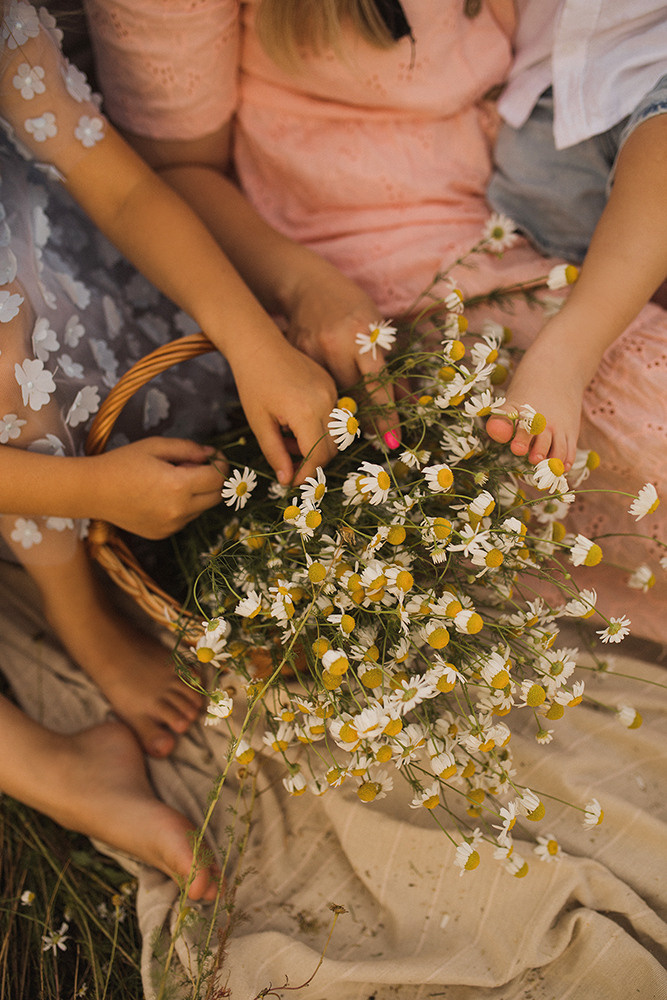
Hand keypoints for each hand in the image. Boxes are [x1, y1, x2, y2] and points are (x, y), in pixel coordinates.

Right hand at [89, 438, 227, 537]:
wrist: (92, 491)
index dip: (222, 464)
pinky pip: (185, 519)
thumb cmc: (122, 463)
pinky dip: (183, 507)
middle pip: (216, 497)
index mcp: (179, 486)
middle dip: (214, 480)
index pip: (218, 478)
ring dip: (198, 494)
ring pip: (201, 509)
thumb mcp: (156, 446)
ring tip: (173, 480)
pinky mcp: (163, 534)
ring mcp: (171, 525)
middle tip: (197, 466)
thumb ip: (188, 448)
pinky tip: (162, 495)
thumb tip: (212, 454)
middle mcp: (179, 510)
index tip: (216, 457)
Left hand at [231, 335, 338, 485]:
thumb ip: (276, 454)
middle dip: (312, 461)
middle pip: (331, 448)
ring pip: (334, 434)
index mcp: (306, 412)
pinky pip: (333, 417)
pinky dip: (318, 428)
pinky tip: (293, 422)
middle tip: (287, 461)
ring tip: (287, 439)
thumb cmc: (253, 383)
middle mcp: (326, 401)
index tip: (292, 481)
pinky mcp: (332, 385)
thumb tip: (287, 480)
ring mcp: (332, 392)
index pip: (318, 456)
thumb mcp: (260, 424)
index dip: (307, 473)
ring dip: (315, 445)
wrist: (259, 345)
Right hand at [283, 258, 399, 444]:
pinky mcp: (295, 354)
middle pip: (353, 394)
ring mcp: (312, 349)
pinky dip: (319, 393)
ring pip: (330, 394)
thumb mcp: (376, 329)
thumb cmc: (350, 307)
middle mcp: (337, 343)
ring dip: (340, 407)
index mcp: (363, 334)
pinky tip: (320, 395)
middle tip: (369, 433)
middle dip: (363, 415)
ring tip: (345, 414)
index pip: (378, 383)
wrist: (307, 286)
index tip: (392, 441)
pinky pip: (311, 384)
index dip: (386, 415)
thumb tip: (406, 403)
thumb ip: (388, 367)